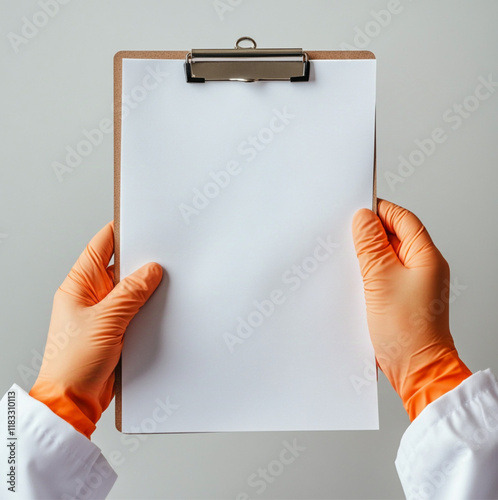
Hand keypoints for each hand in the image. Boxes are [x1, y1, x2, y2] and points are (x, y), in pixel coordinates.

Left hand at [29, 222, 161, 437]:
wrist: (74, 400)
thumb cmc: (73, 363)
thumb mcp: (106, 321)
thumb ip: (131, 293)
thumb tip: (150, 271)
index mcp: (78, 286)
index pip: (99, 247)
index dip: (118, 232)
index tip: (139, 222)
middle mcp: (90, 296)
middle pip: (118, 267)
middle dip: (139, 262)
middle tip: (161, 255)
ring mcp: (102, 312)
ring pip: (129, 290)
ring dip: (145, 287)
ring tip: (164, 282)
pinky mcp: (114, 328)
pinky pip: (134, 309)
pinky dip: (146, 306)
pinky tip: (159, 306)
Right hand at [352, 199, 470, 419]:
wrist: (415, 369)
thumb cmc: (408, 331)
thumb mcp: (382, 280)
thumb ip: (371, 247)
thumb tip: (363, 219)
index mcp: (426, 256)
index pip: (402, 219)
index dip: (379, 211)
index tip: (355, 211)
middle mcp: (421, 267)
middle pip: (392, 236)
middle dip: (368, 235)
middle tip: (346, 237)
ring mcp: (411, 283)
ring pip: (384, 257)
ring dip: (366, 256)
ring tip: (349, 261)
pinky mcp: (398, 298)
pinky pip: (381, 276)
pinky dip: (367, 274)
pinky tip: (354, 279)